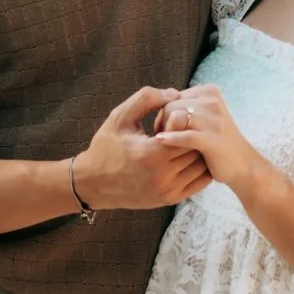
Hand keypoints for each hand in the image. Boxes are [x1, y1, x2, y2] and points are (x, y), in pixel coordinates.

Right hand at [73, 87, 211, 209]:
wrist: (92, 183)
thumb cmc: (106, 147)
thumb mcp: (120, 117)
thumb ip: (146, 99)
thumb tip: (175, 94)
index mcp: (151, 153)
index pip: (187, 133)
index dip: (185, 122)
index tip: (174, 119)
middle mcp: (162, 175)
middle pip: (197, 149)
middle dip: (193, 137)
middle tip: (182, 131)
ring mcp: (168, 190)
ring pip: (201, 166)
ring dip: (198, 152)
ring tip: (183, 144)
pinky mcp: (170, 199)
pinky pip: (200, 182)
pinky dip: (199, 168)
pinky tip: (186, 159)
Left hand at [151, 85, 262, 190]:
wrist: (243, 164)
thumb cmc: (216, 142)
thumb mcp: (202, 118)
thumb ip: (184, 107)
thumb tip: (156, 101)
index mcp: (209, 92)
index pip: (172, 97)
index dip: (164, 114)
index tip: (166, 130)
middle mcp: (213, 101)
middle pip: (171, 106)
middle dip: (163, 123)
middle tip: (163, 140)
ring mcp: (214, 119)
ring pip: (176, 117)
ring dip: (166, 131)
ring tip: (164, 144)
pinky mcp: (213, 138)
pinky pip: (186, 135)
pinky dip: (171, 138)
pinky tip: (161, 141)